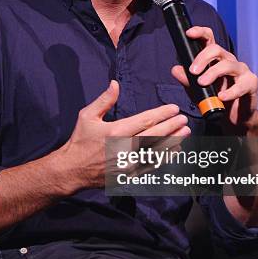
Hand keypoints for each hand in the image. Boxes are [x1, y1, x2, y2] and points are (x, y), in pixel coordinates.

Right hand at [60, 80, 190, 191]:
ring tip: (185, 132)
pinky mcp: (130, 174)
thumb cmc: (80, 141)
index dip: (162, 114)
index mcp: (116, 131)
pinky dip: (165, 157)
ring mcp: (129, 163)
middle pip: (155, 135)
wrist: (72, 170)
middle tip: (184, 119)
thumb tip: (115, 84)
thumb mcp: (87, 116)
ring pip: (157, 151)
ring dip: (173, 141)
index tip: (173, 108)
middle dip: (172, 126)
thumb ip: (104, 100)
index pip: (145, 120)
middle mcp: (125, 148)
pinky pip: (152, 165)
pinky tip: (173, 150)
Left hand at [170, 26, 257, 134]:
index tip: (189, 33)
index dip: (200, 32)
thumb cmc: (215, 100)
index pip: (209, 39)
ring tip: (202, 83)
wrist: (232, 118)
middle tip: (192, 71)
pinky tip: (221, 97)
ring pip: (227, 64)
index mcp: (215, 59)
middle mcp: (228, 60)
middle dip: (203, 58)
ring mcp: (241, 70)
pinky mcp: (251, 83)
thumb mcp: (197, 90)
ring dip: (213, 73)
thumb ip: (187, 80)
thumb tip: (175, 69)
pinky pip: (241, 84)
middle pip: (217, 49)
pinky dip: (231, 91)